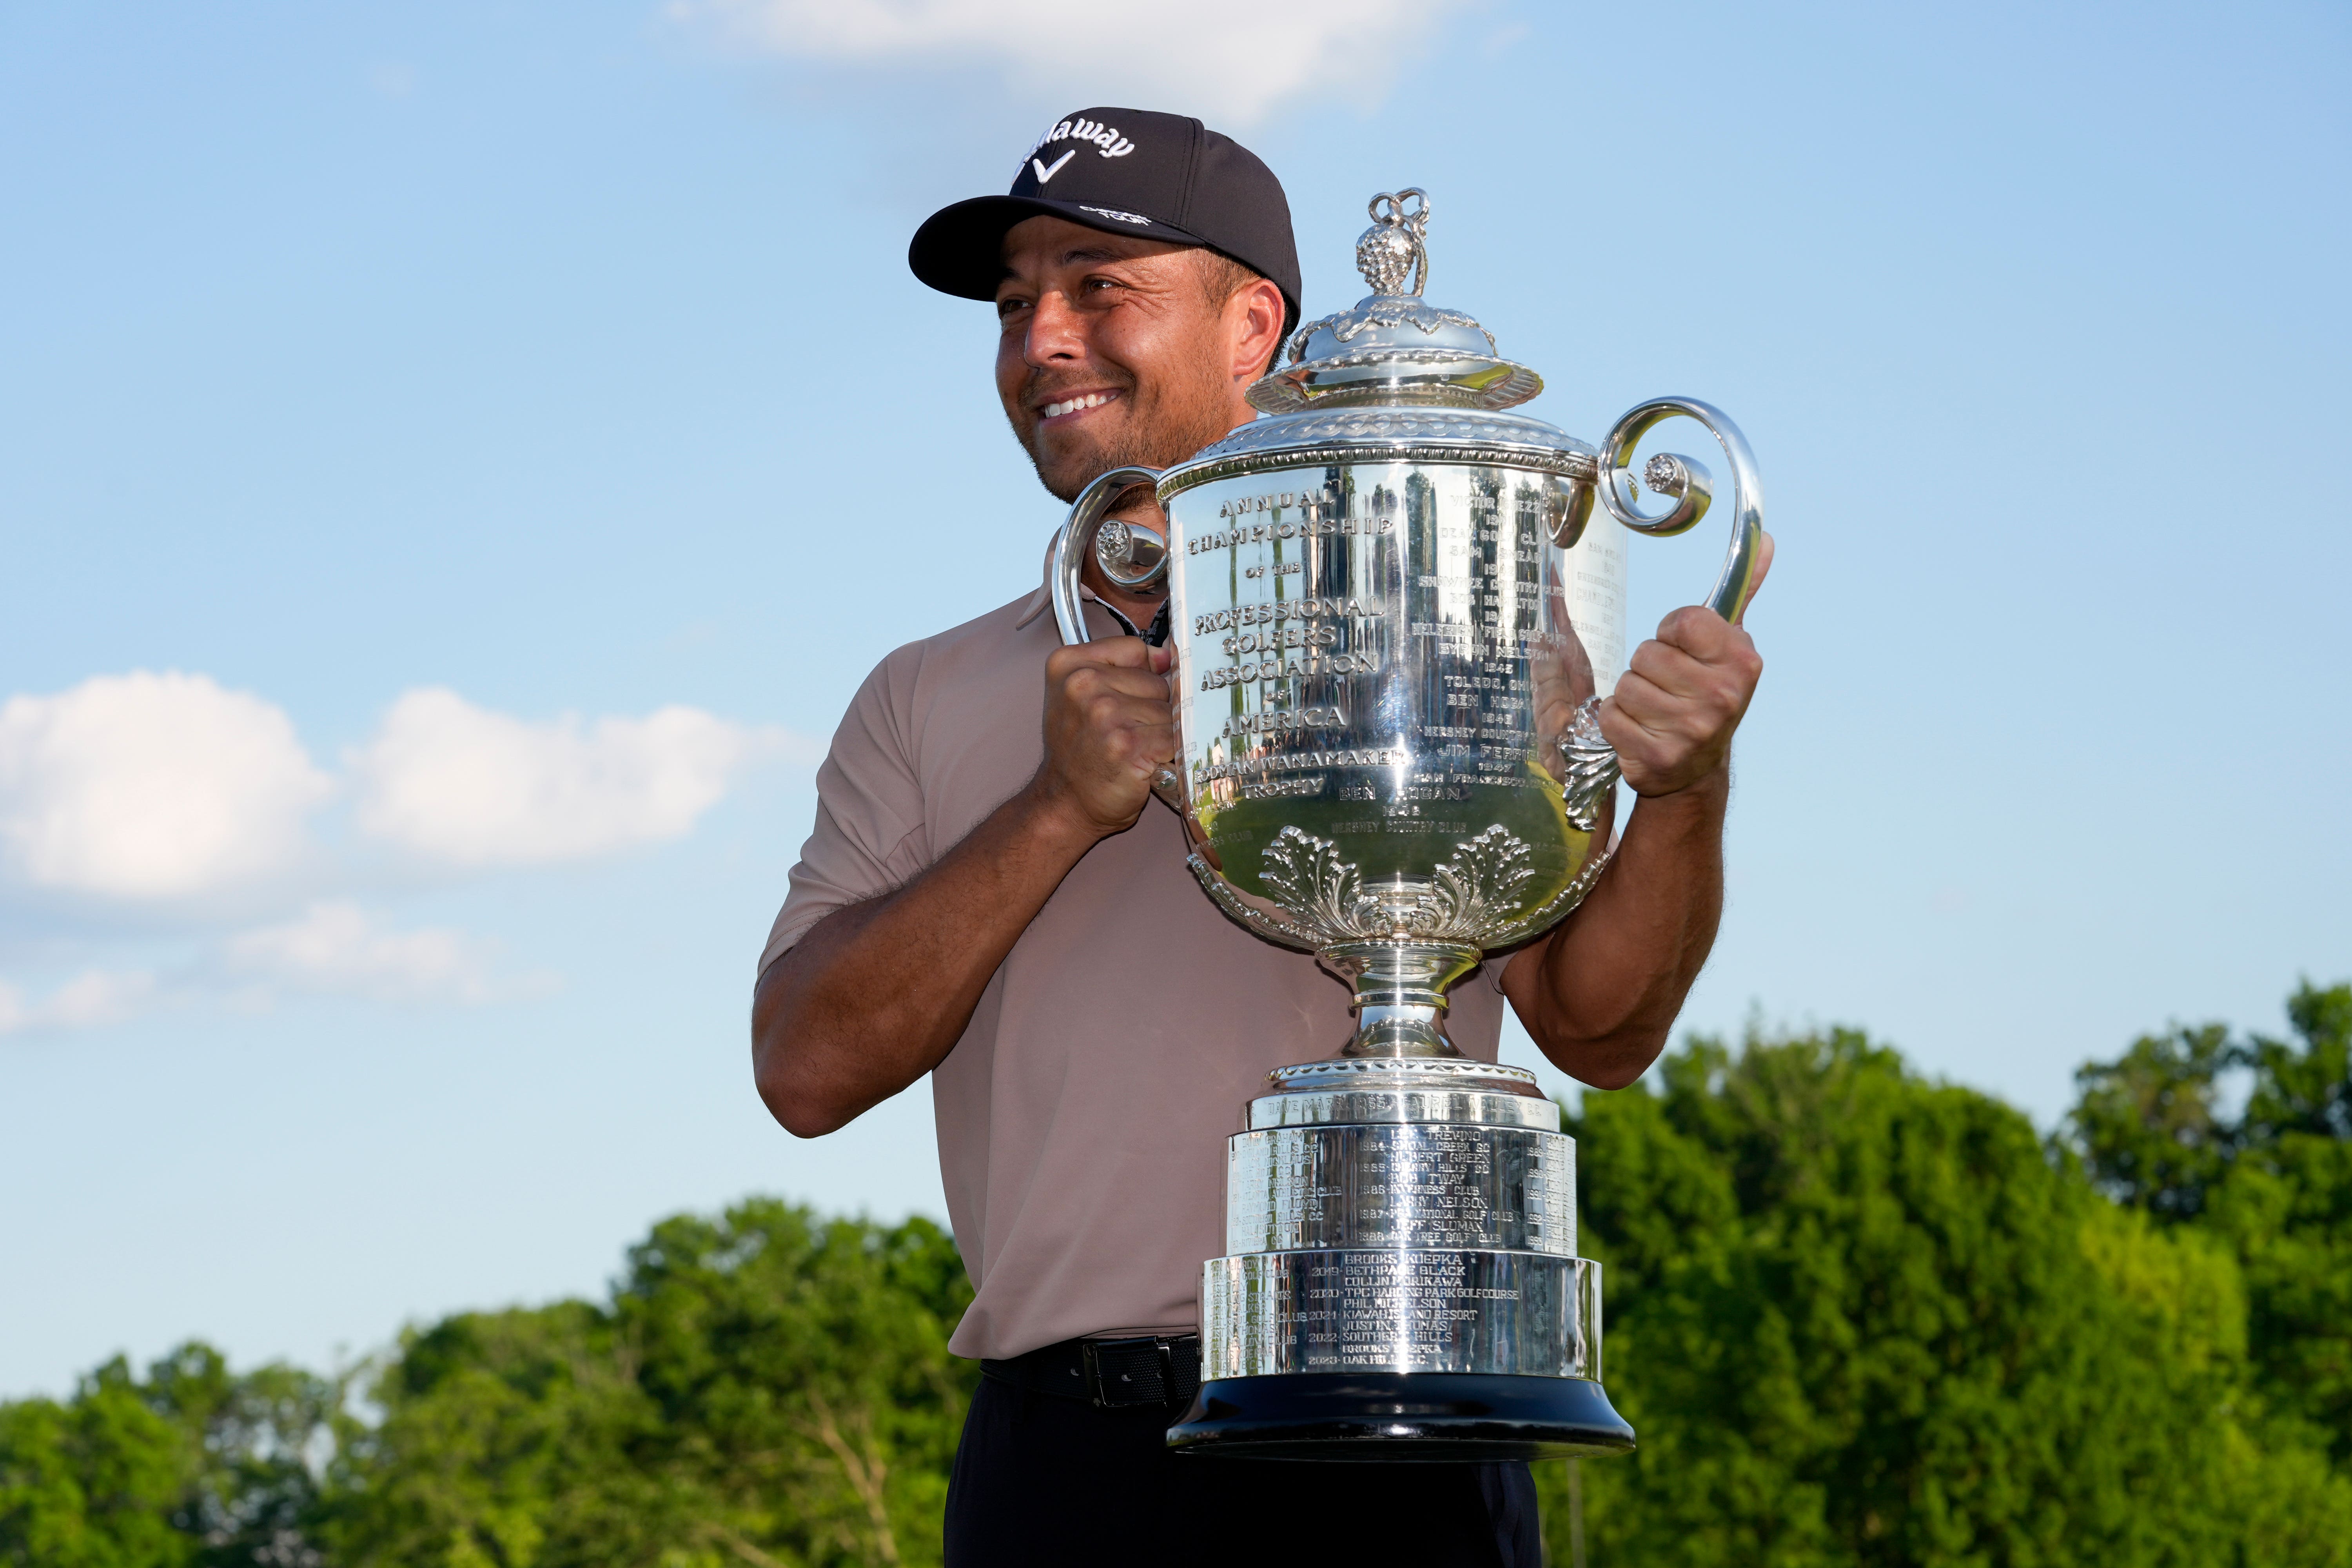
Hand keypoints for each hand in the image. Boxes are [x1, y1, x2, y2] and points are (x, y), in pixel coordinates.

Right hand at [1031, 637, 1177, 838]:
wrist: (1065, 802)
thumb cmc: (1079, 752)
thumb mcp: (1084, 695)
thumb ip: (1124, 666)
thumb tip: (1170, 655)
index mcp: (1069, 664)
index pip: (1136, 649)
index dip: (1143, 675)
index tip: (1129, 699)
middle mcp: (1083, 684)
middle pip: (1158, 682)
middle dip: (1152, 710)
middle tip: (1124, 734)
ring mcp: (1105, 714)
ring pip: (1169, 711)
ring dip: (1161, 735)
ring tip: (1132, 750)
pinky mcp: (1128, 745)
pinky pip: (1174, 738)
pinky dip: (1168, 755)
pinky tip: (1144, 764)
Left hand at [1600, 532, 1771, 797]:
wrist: (1696, 767)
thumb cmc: (1706, 692)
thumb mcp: (1728, 644)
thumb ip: (1740, 591)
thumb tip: (1765, 540)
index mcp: (1742, 661)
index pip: (1682, 621)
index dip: (1672, 632)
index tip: (1682, 650)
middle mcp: (1723, 696)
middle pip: (1647, 654)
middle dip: (1648, 667)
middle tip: (1667, 687)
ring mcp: (1692, 730)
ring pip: (1625, 686)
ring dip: (1630, 696)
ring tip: (1653, 710)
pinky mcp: (1658, 757)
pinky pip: (1610, 717)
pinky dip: (1616, 723)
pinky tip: (1640, 731)